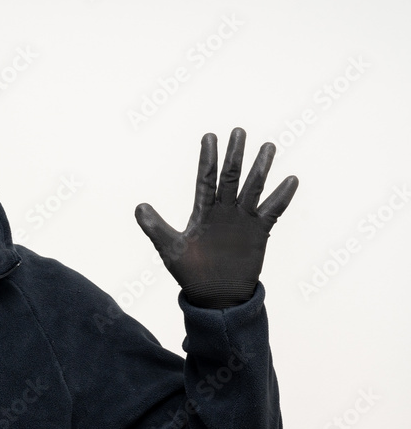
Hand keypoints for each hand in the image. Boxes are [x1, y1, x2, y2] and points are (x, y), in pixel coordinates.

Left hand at [135, 127, 297, 308]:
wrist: (214, 296)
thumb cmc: (190, 273)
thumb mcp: (169, 248)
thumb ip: (155, 227)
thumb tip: (138, 207)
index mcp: (203, 211)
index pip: (205, 179)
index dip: (207, 158)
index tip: (209, 136)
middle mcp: (224, 210)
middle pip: (231, 177)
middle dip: (234, 155)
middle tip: (238, 131)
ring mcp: (243, 219)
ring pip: (253, 188)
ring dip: (261, 168)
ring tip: (268, 146)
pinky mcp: (259, 232)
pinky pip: (272, 211)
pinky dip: (281, 196)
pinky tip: (290, 180)